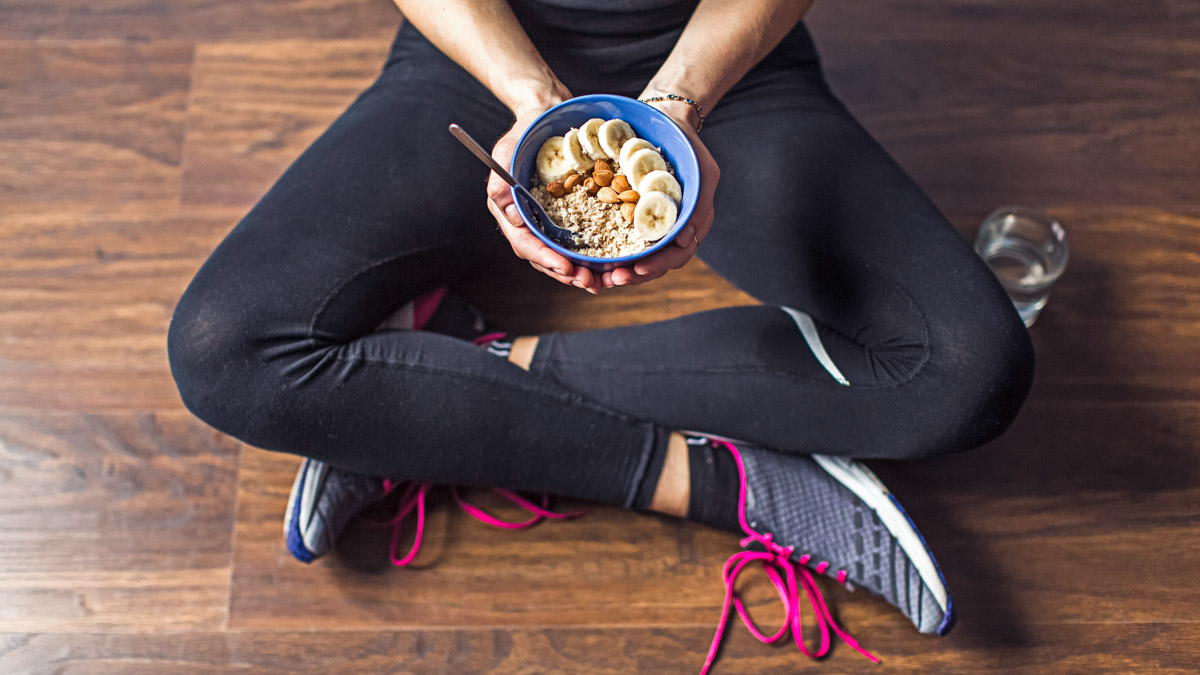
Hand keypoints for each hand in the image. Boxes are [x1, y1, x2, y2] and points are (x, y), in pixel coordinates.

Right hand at [487, 104, 603, 293]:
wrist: (549, 114)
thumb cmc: (527, 129)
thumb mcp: (509, 149)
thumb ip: (502, 180)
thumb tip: (509, 212)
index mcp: (510, 211)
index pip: (526, 243)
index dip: (545, 258)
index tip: (565, 267)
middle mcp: (527, 221)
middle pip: (544, 257)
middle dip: (566, 273)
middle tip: (589, 283)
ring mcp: (547, 219)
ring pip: (562, 255)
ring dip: (580, 272)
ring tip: (601, 282)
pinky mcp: (567, 215)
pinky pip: (578, 241)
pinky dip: (591, 255)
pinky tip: (607, 265)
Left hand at [599, 97, 718, 287]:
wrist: (665, 122)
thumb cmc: (688, 145)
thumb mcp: (704, 171)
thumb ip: (699, 204)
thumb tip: (685, 238)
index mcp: (691, 223)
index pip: (678, 254)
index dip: (658, 265)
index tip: (638, 269)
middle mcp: (671, 228)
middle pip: (654, 263)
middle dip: (633, 275)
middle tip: (613, 279)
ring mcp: (650, 223)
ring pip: (636, 256)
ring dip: (618, 269)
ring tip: (599, 277)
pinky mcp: (630, 215)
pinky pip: (619, 238)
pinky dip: (607, 250)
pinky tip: (592, 257)